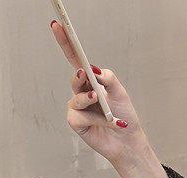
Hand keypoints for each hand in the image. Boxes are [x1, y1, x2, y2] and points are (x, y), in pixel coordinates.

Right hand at [50, 19, 150, 169]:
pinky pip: (81, 116)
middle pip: (74, 78)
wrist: (128, 141)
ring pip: (77, 98)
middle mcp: (81, 93)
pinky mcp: (76, 123)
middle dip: (79, 76)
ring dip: (91, 100)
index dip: (66, 43)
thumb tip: (93, 69)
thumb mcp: (119, 92)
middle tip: (85, 73)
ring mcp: (77, 108)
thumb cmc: (124, 116)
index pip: (75, 59)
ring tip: (102, 104)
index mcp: (90, 82)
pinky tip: (111, 122)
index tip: (57, 25)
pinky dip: (98, 119)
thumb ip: (107, 77)